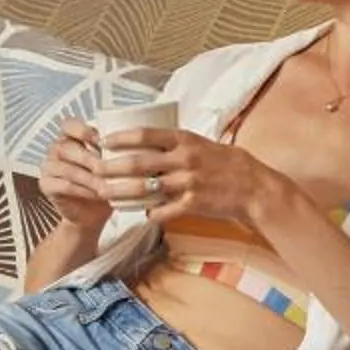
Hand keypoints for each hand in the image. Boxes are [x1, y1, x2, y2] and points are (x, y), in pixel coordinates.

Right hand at [37, 121, 118, 230]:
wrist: (92, 213)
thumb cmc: (104, 183)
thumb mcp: (113, 163)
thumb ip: (115, 149)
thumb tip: (136, 142)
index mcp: (70, 137)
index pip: (69, 125)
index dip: (83, 130)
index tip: (102, 141)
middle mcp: (56, 149)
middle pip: (66, 147)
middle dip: (90, 158)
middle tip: (109, 169)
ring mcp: (48, 167)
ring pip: (66, 168)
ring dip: (89, 177)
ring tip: (107, 184)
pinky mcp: (46, 185)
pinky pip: (64, 185)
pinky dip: (84, 190)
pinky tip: (98, 194)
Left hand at [98, 128, 290, 227]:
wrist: (254, 187)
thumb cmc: (226, 163)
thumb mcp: (201, 143)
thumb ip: (176, 143)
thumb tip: (146, 139)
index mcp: (184, 139)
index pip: (145, 135)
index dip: (120, 138)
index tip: (103, 140)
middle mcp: (184, 159)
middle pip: (138, 162)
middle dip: (111, 167)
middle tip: (94, 170)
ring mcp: (188, 183)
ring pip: (145, 189)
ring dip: (121, 192)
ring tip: (104, 193)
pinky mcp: (193, 205)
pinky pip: (164, 211)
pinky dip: (150, 213)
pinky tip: (142, 214)